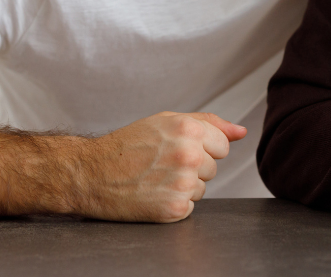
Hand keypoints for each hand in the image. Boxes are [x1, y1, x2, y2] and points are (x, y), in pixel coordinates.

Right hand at [79, 111, 245, 222]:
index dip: (201, 149)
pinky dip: (172, 204)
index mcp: (189, 129)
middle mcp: (189, 155)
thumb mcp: (166, 122)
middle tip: (160, 165)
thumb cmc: (127, 146)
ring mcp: (182, 183)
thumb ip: (209, 123)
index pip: (222, 146)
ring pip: (202, 189)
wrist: (89, 174)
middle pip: (213, 169)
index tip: (176, 150)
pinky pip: (189, 208)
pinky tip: (151, 194)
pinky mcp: (174, 208)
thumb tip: (241, 132)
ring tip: (154, 178)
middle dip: (192, 168)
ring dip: (183, 187)